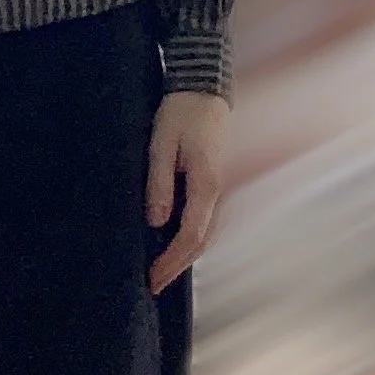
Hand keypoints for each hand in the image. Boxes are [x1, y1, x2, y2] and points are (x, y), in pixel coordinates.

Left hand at [146, 91, 228, 294]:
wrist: (203, 90)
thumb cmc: (180, 114)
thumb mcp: (161, 145)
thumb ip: (159, 184)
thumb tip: (157, 222)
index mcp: (207, 185)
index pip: (190, 236)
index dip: (171, 261)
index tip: (153, 278)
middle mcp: (219, 192)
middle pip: (201, 242)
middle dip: (177, 266)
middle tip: (153, 285)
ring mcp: (221, 189)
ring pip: (206, 234)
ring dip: (185, 256)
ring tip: (162, 272)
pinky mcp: (215, 184)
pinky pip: (206, 221)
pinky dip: (191, 239)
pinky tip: (175, 246)